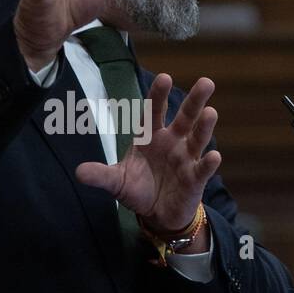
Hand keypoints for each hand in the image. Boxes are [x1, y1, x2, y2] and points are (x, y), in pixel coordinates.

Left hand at [74, 74, 221, 233]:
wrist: (157, 215)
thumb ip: (101, 175)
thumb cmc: (138, 189)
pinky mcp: (195, 179)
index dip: (158, 96)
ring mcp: (186, 159)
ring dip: (204, 126)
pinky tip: (214, 156)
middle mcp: (172, 142)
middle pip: (185, 118)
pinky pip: (202, 169)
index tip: (164, 77)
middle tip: (207, 82)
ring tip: (211, 112)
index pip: (154, 112)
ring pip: (197, 139)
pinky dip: (209, 163)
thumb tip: (78, 172)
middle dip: (194, 101)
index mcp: (151, 137)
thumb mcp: (117, 182)